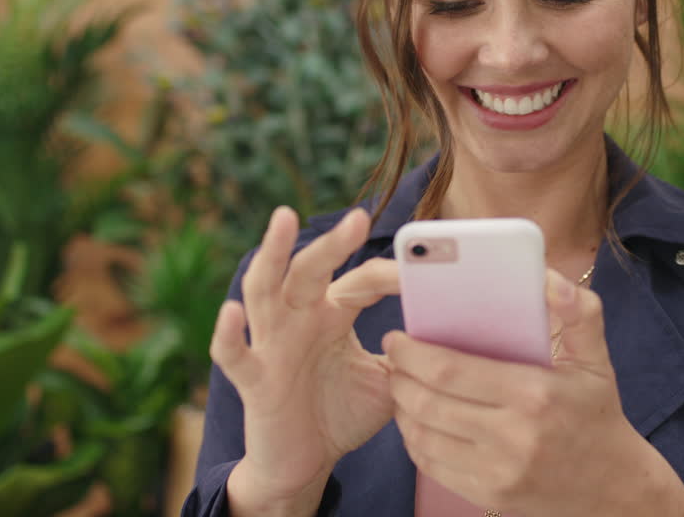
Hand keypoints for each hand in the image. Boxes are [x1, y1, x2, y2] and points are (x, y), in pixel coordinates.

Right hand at [209, 207, 400, 512]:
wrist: (302, 464)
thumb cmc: (342, 413)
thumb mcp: (387, 380)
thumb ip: (412, 354)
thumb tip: (455, 332)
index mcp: (332, 313)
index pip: (362, 280)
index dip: (392, 275)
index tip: (427, 270)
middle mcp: (298, 317)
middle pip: (311, 269)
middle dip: (333, 243)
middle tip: (358, 218)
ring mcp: (271, 344)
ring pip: (264, 291)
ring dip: (272, 255)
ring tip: (283, 220)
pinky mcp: (252, 379)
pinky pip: (234, 354)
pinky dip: (228, 333)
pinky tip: (231, 312)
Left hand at [383, 270, 683, 515]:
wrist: (613, 488)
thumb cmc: (597, 413)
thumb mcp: (597, 359)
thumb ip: (579, 311)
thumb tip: (548, 279)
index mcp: (534, 393)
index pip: (450, 370)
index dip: (412, 353)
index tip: (397, 336)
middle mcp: (513, 435)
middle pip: (428, 402)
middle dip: (400, 377)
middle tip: (393, 358)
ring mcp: (497, 471)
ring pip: (423, 435)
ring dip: (402, 408)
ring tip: (401, 386)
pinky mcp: (488, 495)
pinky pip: (432, 465)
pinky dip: (414, 440)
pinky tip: (417, 421)